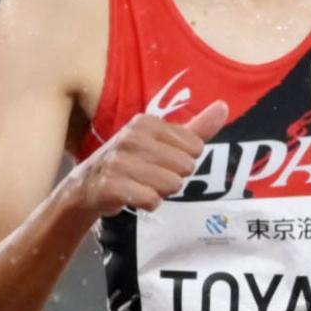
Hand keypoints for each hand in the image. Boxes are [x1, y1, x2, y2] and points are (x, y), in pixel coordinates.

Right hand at [66, 99, 229, 217]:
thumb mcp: (162, 142)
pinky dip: (149, 204)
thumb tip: (224, 107)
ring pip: (171, 184)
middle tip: (150, 176)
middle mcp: (131, 137)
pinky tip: (134, 197)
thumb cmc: (130, 163)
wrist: (86, 188)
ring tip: (142, 186)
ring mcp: (118, 161)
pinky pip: (152, 200)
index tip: (161, 161)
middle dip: (173, 178)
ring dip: (161, 192)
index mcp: (146, 122)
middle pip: (186, 168)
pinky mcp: (110, 185)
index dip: (183, 161)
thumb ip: (196, 128)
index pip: (195, 148)